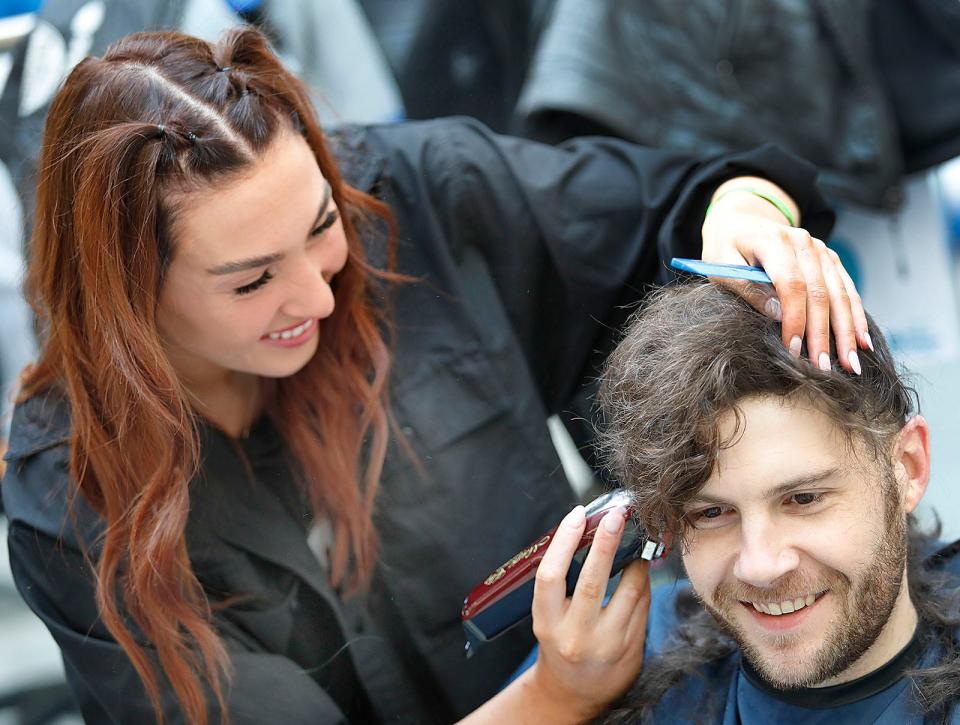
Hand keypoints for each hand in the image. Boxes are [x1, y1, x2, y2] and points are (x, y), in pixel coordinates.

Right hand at [529, 505, 650, 721]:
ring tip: (635, 542)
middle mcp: (575, 635)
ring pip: (630, 591)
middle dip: (607, 542)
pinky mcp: (631, 650)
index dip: (564, 541)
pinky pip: (643, 606)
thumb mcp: (549, 615)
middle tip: (617, 515)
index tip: (578, 515)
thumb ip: (563, 581)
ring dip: (636, 561)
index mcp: (547, 622)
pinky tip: (640, 570)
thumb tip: (588, 531)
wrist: (573, 693)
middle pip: (592, 581)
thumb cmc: (559, 641)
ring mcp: (606, 645)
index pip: (550, 575)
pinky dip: (643, 583)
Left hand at [701, 197, 870, 375]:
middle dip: (824, 334)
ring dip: (847, 331)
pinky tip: (863, 341)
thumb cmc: (725, 248)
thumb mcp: (721, 266)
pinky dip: (856, 316)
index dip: (795, 319)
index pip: (792, 285)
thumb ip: (748, 289)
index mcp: (774, 241)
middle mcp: (803, 243)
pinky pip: (847, 289)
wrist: (740, 220)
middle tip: (825, 368)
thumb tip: (778, 316)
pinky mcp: (829, 259)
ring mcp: (820, 249)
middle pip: (820, 293)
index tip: (794, 350)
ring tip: (851, 364)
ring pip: (840, 293)